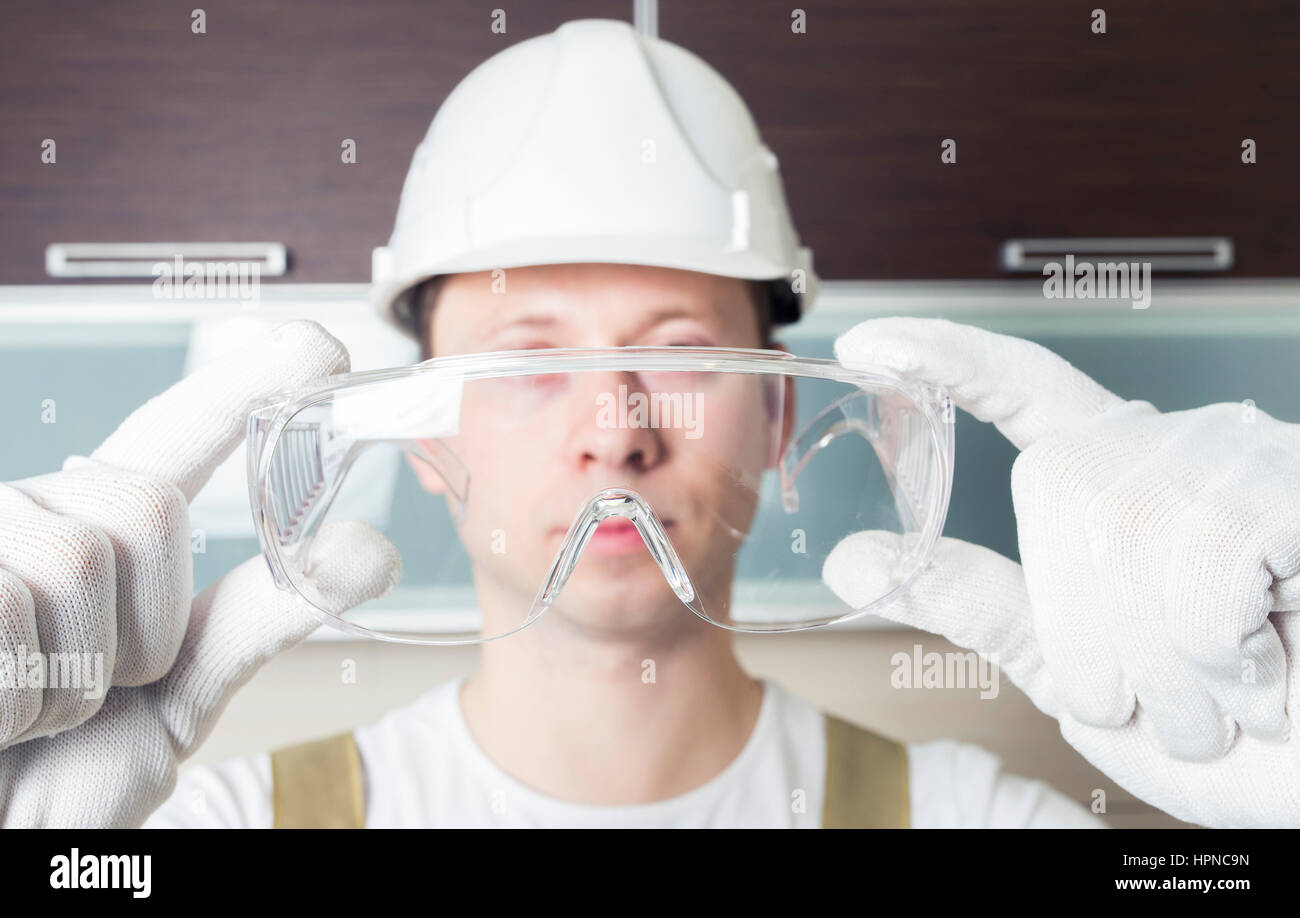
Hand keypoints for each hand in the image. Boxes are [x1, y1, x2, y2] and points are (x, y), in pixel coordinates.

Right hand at [0, 321, 400, 826]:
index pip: (176, 437)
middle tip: (93, 692)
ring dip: (75, 673)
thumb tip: (372, 546)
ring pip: (81, 556)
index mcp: (97, 537)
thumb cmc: (58, 774)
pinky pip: (10, 607)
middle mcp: (34, 517)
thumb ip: (260, 615)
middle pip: (150, 506)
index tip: (316, 342)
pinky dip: (16, 693)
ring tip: (28, 711)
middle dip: (142, 623)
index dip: (247, 384)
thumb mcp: (175, 695)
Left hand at [824, 317, 1299, 827]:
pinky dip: (1220, 644)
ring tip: (1218, 696)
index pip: (1021, 386)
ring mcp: (1246, 459)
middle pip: (1057, 484)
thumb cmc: (1216, 731)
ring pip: (1130, 527)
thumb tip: (852, 558)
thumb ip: (978, 604)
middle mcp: (1175, 448)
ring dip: (1161, 657)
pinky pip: (1212, 551)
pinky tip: (1268, 668)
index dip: (946, 357)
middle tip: (1148, 696)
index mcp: (1113, 480)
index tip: (864, 344)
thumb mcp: (1072, 674)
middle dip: (1086, 626)